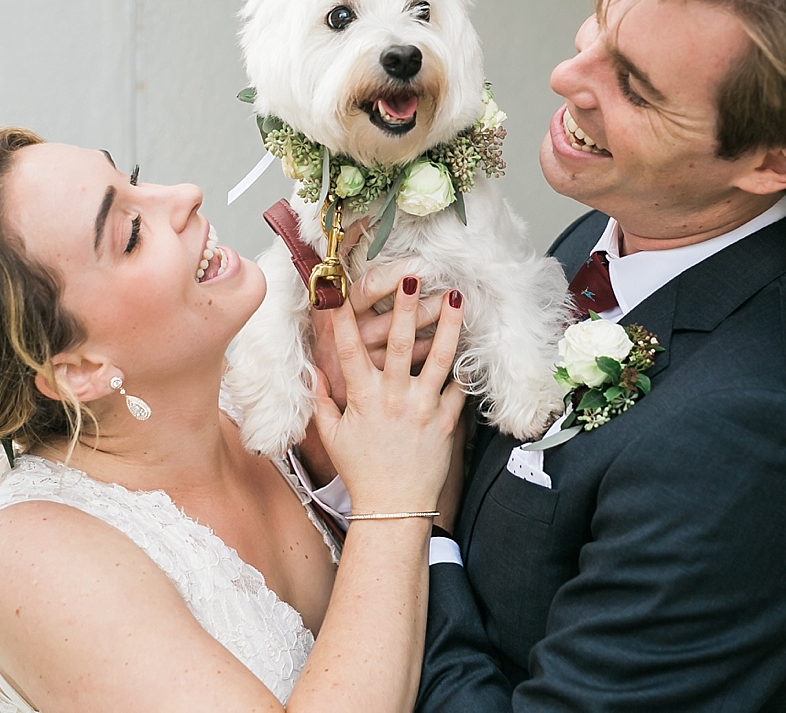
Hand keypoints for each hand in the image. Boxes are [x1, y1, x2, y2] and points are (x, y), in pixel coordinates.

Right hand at [312, 277, 466, 512]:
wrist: (393, 508)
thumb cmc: (361, 472)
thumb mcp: (332, 436)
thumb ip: (320, 400)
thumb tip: (311, 370)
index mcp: (363, 398)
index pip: (349, 350)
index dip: (342, 318)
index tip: (338, 290)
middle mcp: (394, 398)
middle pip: (401, 344)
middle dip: (406, 308)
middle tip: (412, 277)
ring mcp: (423, 409)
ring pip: (439, 359)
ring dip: (448, 326)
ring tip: (456, 298)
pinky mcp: (446, 422)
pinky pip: (459, 389)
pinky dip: (466, 368)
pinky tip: (473, 344)